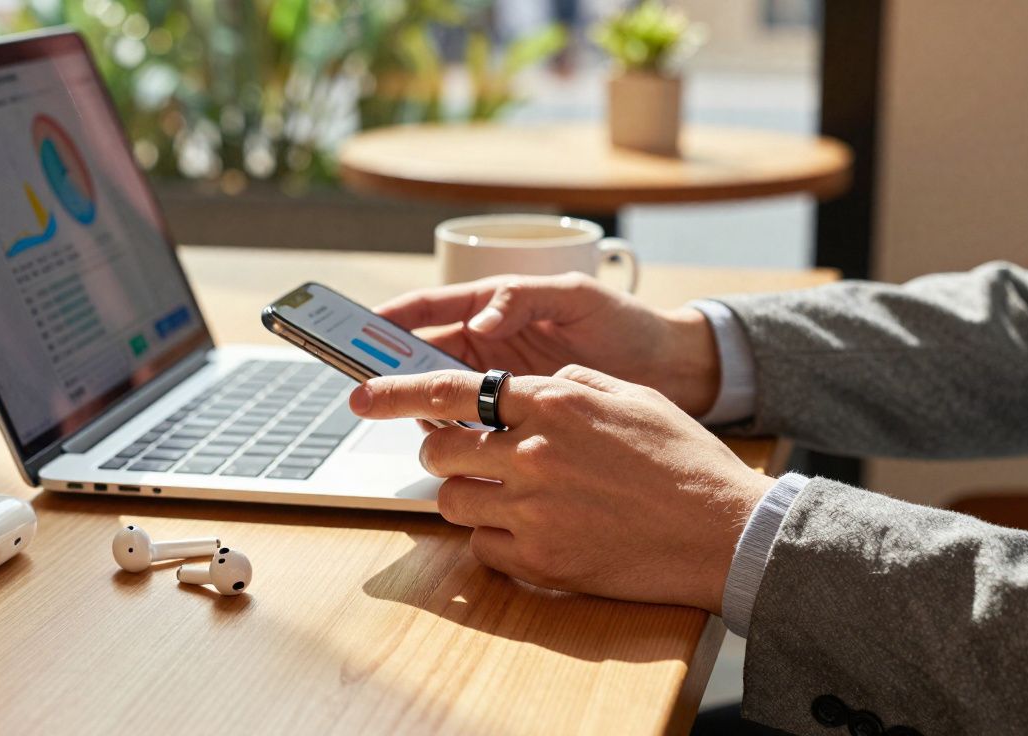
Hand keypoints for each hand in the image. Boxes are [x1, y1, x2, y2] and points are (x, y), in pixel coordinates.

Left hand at [349, 365, 772, 612]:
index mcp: (556, 401)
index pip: (455, 389)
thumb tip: (534, 385)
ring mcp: (535, 509)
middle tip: (457, 454)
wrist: (723, 532)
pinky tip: (527, 531)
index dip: (398, 391)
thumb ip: (574, 383)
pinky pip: (481, 547)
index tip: (362, 395)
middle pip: (441, 446)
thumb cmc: (684, 461)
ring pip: (453, 499)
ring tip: (499, 494)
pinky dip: (492, 539)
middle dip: (438, 449)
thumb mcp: (632, 397)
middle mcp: (536, 451)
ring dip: (465, 494)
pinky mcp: (542, 559)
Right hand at [375, 273, 721, 415]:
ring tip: (402, 418)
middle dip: (392, 369)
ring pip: (442, 394)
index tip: (357, 333)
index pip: (429, 308)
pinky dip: (455, 433)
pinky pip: (473, 425)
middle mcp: (489, 343)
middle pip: (424, 355)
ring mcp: (501, 382)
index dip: (390, 320)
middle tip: (365, 390)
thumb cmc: (625, 323)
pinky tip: (446, 445)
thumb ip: (523, 300)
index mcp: (496, 306)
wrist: (671, 370)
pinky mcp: (517, 417)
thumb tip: (480, 319)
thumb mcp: (576, 298)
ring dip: (421, 406)